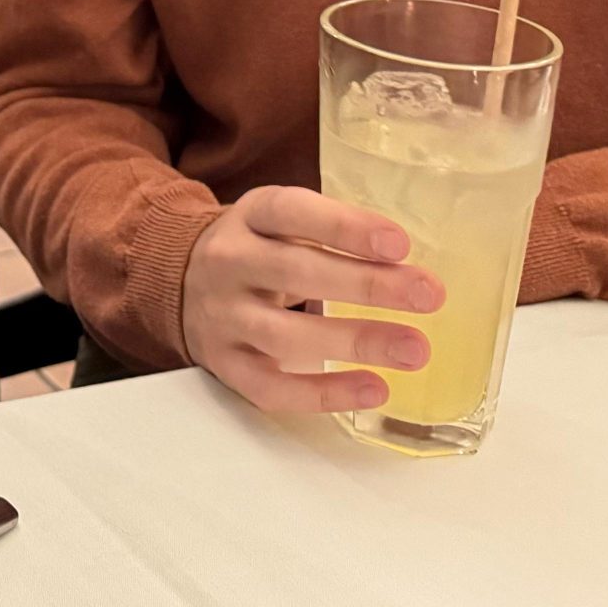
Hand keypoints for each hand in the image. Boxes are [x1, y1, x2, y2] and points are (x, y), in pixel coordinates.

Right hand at [179, 186, 442, 413]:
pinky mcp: (224, 364)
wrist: (178, 280)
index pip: (292, 212)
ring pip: (284, 334)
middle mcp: (228, 263)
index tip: (400, 244)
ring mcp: (222, 317)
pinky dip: (325, 393)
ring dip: (355, 341)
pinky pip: (273, 388)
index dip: (345, 227)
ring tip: (415, 349)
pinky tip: (374, 389)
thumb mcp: (281, 221)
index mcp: (249, 218)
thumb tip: (409, 267)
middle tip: (429, 295)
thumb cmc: (258, 250)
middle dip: (367, 285)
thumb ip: (331, 233)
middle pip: (294, 272)